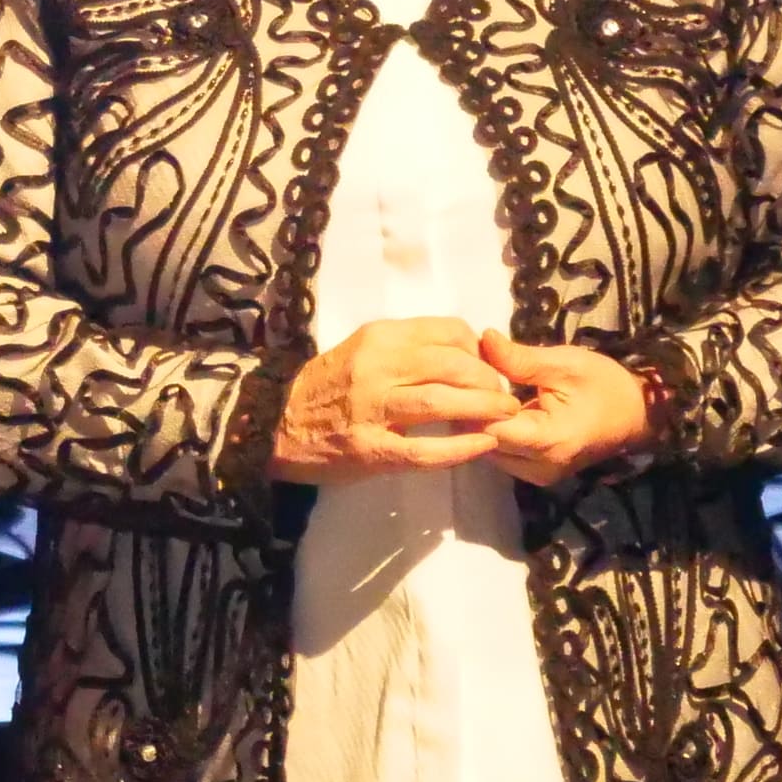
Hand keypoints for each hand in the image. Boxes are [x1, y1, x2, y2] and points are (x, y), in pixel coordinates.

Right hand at [274, 316, 522, 479]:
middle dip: (490, 380)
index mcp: (377, 337)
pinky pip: (425, 449)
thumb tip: (463, 351)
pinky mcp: (371, 449)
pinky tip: (483, 446)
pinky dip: (460, 448)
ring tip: (506, 416)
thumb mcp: (362, 349)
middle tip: (505, 396)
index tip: (490, 366)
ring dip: (484, 409)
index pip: (447, 332)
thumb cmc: (324, 386)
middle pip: (453, 365)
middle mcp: (376, 367)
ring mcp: (372, 409)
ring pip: (443, 401)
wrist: (274, 425)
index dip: (480, 349)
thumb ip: (406, 348)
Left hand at [478, 333, 659, 485]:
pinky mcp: (534, 474)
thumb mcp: (564, 364)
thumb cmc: (604, 385)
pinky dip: (492, 430)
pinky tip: (495, 407)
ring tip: (481, 391)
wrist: (636, 415)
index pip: (488, 427)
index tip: (466, 374)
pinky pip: (499, 452)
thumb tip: (483, 339)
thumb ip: (520, 358)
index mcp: (549, 441)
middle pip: (482, 440)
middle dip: (471, 409)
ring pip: (485, 448)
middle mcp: (539, 468)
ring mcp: (536, 476)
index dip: (472, 400)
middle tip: (467, 378)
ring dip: (479, 421)